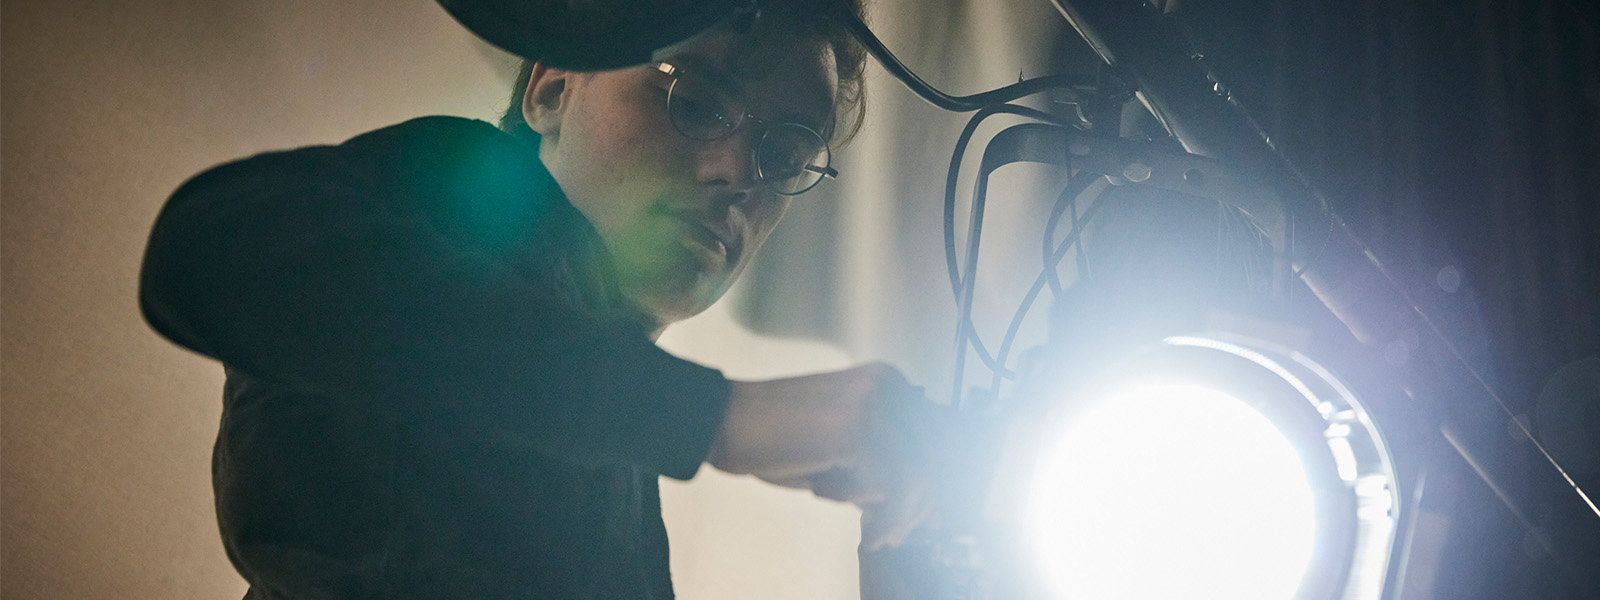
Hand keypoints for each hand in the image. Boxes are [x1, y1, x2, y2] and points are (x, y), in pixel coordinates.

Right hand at [707, 363, 937, 548]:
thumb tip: (919, 495)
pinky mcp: (854, 431)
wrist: (726, 420)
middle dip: (919, 505)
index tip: (931, 514)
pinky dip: (871, 511)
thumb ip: (881, 451)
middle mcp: (887, 387)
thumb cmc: (778, 433)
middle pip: (931, 458)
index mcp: (889, 381)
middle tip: (896, 534)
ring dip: (896, 516)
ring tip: (877, 536)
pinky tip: (854, 518)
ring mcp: (872, 406)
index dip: (937, 481)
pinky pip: (882, 485)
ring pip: (912, 476)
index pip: (938, 436)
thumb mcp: (842, 434)